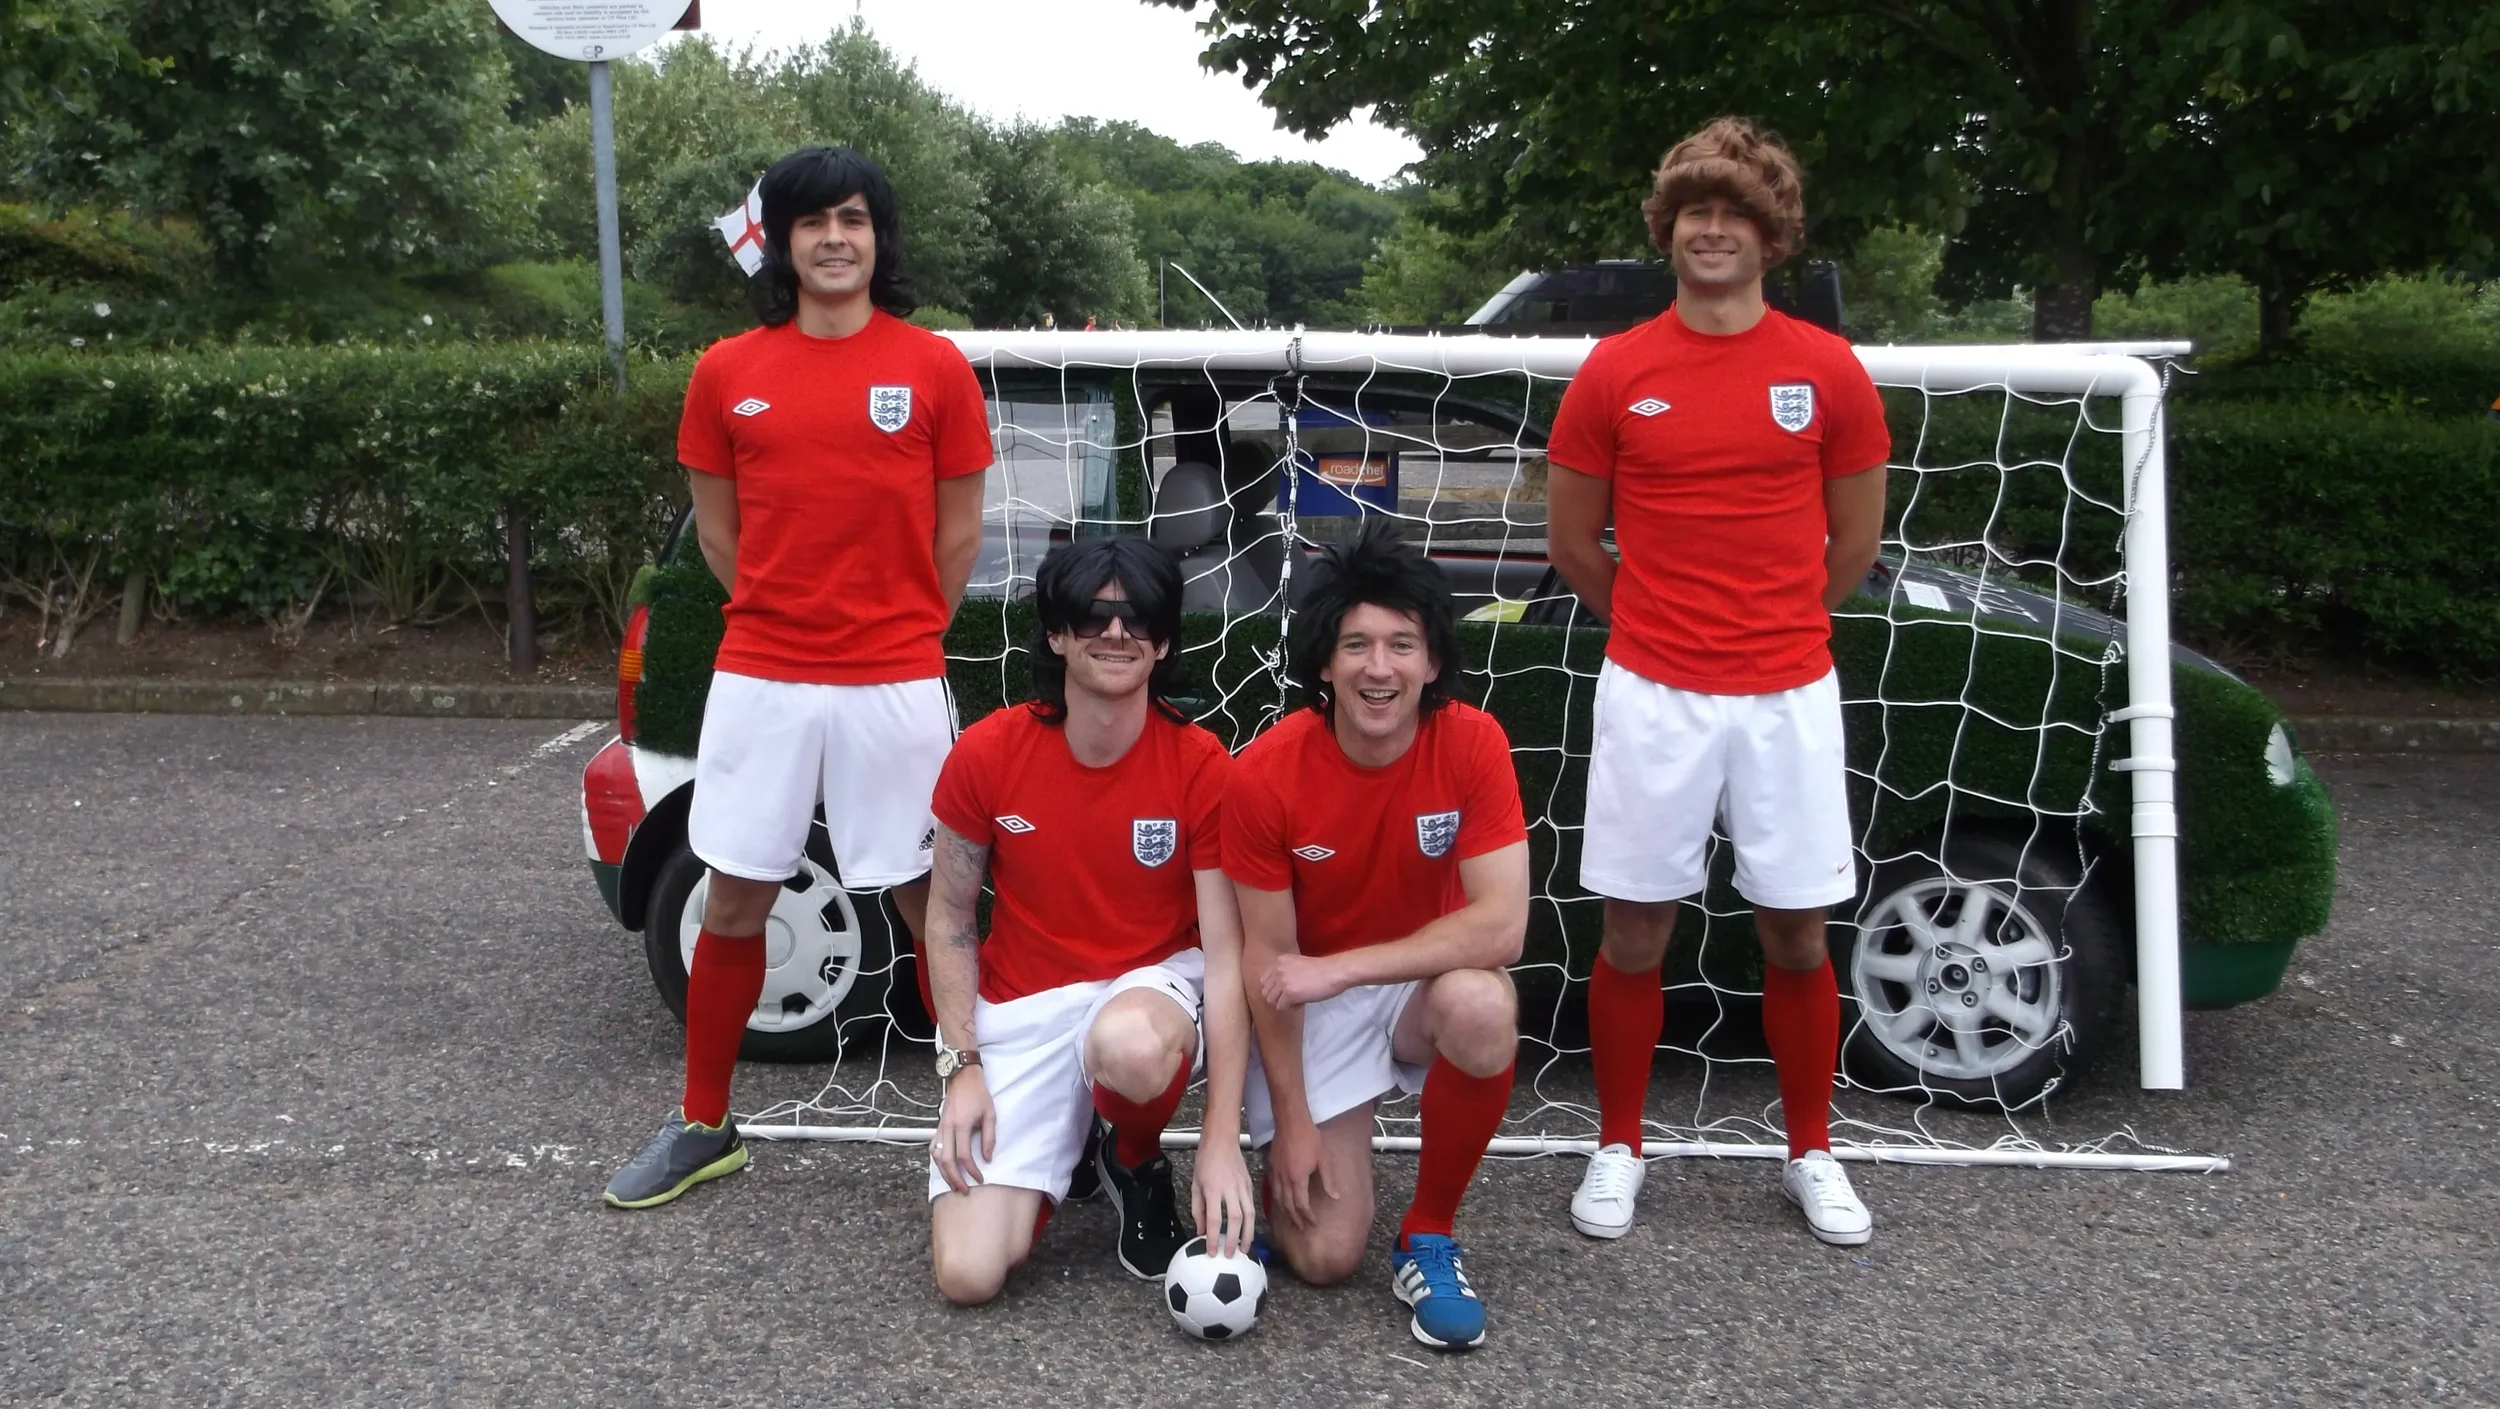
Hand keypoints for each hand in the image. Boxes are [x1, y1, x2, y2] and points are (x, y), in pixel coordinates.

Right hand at [931, 1067, 994, 1194]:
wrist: (963, 1078)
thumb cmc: (978, 1094)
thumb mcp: (990, 1114)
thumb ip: (989, 1138)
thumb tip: (987, 1158)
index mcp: (961, 1125)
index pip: (964, 1155)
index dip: (972, 1170)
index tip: (980, 1178)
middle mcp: (947, 1128)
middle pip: (946, 1160)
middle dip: (954, 1178)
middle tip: (963, 1190)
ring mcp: (940, 1127)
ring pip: (936, 1156)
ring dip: (943, 1173)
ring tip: (953, 1184)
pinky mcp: (938, 1126)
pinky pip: (933, 1147)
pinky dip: (937, 1161)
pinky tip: (944, 1168)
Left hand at [1191, 1138, 1256, 1257]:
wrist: (1221, 1140)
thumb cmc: (1205, 1161)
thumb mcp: (1195, 1184)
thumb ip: (1197, 1209)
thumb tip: (1200, 1230)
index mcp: (1212, 1189)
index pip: (1213, 1219)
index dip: (1212, 1238)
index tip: (1211, 1252)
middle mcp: (1229, 1188)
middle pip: (1235, 1219)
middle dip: (1233, 1240)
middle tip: (1230, 1255)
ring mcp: (1242, 1186)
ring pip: (1249, 1214)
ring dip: (1248, 1234)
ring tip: (1245, 1249)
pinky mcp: (1250, 1185)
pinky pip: (1252, 1206)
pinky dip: (1251, 1222)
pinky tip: (1248, 1232)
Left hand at [1260, 952, 1347, 1010]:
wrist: (1334, 972)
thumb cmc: (1321, 969)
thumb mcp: (1297, 964)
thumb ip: (1285, 972)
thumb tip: (1276, 989)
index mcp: (1279, 961)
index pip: (1264, 981)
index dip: (1275, 989)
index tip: (1287, 990)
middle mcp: (1278, 970)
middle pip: (1266, 992)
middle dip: (1278, 997)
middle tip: (1293, 996)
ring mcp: (1283, 982)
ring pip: (1271, 1001)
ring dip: (1284, 1003)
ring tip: (1298, 999)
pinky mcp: (1289, 994)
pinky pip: (1281, 1007)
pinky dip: (1291, 1008)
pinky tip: (1302, 1002)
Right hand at [1265, 1117, 1336, 1228]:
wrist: (1291, 1121)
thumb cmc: (1309, 1138)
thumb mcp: (1324, 1159)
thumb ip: (1328, 1180)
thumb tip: (1335, 1197)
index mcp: (1298, 1179)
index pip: (1301, 1205)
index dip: (1307, 1216)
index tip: (1313, 1223)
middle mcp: (1284, 1179)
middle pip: (1288, 1205)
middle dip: (1295, 1218)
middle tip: (1301, 1227)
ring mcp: (1276, 1173)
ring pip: (1278, 1198)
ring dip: (1284, 1211)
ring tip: (1290, 1218)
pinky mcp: (1271, 1165)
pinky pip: (1272, 1187)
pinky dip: (1276, 1197)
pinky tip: (1280, 1199)